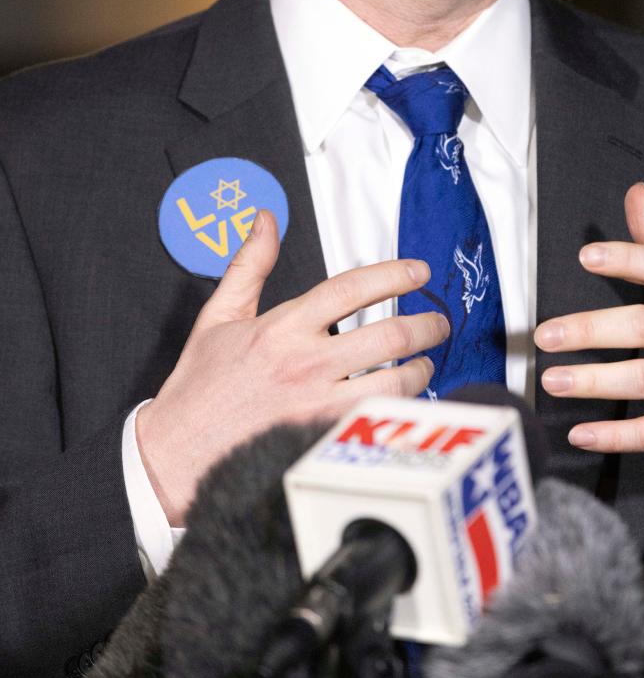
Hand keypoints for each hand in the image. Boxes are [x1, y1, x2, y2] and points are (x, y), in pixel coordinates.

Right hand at [137, 210, 445, 524]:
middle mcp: (305, 363)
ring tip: (425, 364)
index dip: (394, 273)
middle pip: (388, 334)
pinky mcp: (321, 442)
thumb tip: (265, 220)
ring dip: (421, 371)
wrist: (173, 456)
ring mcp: (316, 406)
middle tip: (437, 323)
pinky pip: (376, 422)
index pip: (352, 288)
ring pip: (394, 382)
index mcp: (282, 327)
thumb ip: (249, 265)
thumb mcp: (218, 316)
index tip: (419, 271)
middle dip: (426, 325)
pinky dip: (399, 411)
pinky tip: (405, 405)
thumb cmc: (198, 389)